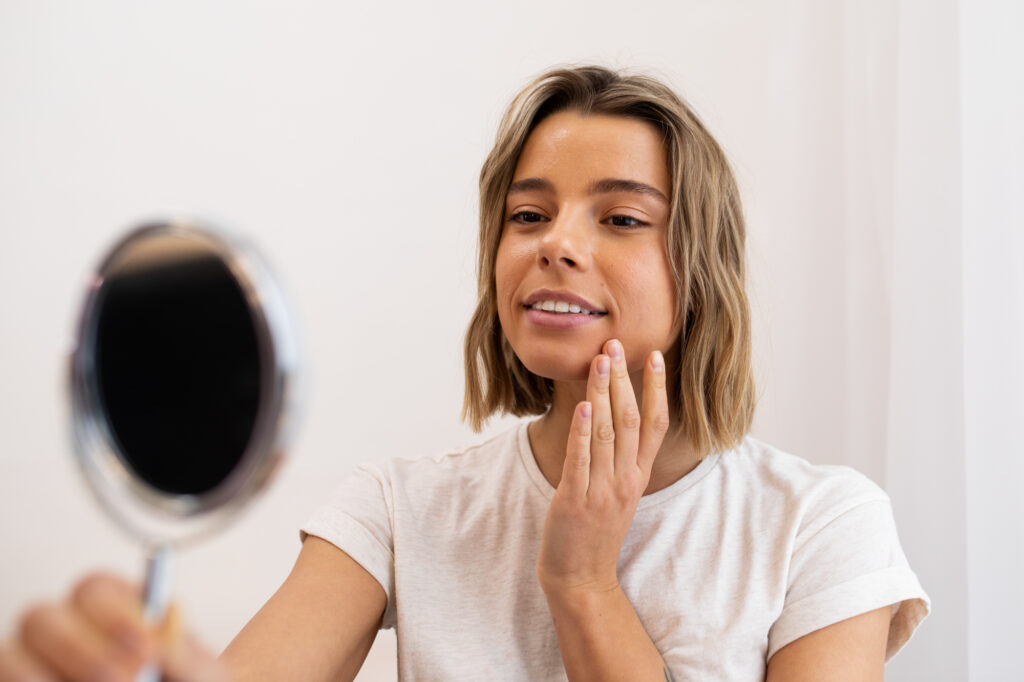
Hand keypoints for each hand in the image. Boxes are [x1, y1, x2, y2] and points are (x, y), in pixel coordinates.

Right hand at [0, 572, 227, 681]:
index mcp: (110, 614)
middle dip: (83, 650)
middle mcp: (63, 634)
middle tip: (130, 678)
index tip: (148, 646)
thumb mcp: (199, 678)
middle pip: (41, 616)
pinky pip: (6, 681)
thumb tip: (165, 633)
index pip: (94, 589)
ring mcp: (32, 664)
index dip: (116, 615)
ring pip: (11, 655)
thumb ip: (187, 657)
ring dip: (53, 675)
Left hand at [536, 338, 669, 596]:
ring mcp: (601, 490)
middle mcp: (624, 480)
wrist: (580, 578)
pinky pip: (580, 459)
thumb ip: (619, 459)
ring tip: (600, 361)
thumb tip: (611, 417)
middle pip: (630, 420)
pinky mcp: (574, 501)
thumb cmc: (594, 532)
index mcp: (637, 476)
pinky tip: (583, 404)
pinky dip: (583, 431)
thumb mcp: (617, 493)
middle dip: (624, 380)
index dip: (656, 389)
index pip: (654, 424)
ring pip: (606, 432)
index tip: (655, 356)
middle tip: (616, 345)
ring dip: (603, 393)